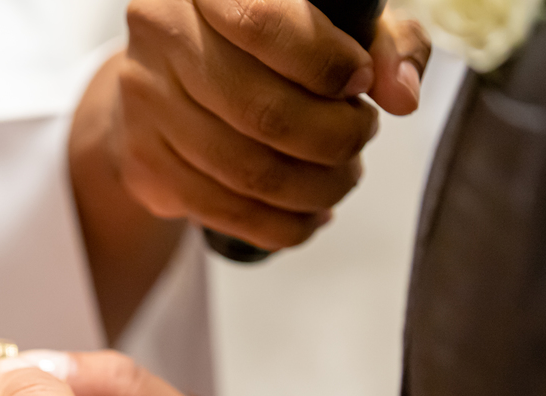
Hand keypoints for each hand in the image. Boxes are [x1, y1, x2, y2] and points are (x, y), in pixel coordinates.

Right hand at [70, 1, 431, 278]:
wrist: (162, 81)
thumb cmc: (251, 44)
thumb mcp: (320, 18)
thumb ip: (377, 39)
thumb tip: (402, 92)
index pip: (265, 24)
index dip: (328, 64)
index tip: (359, 84)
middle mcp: (161, 35)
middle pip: (263, 112)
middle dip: (334, 138)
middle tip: (359, 137)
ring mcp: (145, 102)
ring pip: (248, 172)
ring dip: (315, 189)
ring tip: (342, 177)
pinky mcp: (143, 163)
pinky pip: (226, 212)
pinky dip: (284, 225)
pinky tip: (311, 214)